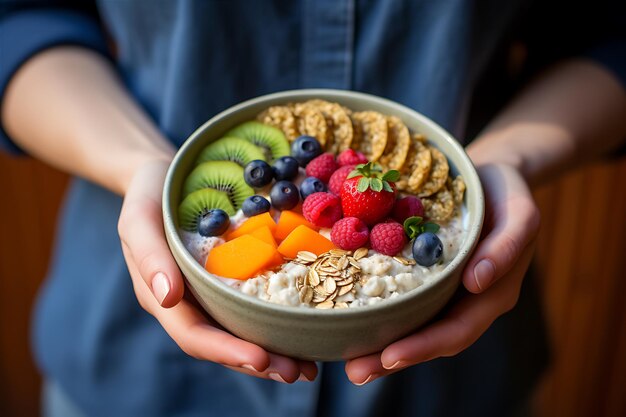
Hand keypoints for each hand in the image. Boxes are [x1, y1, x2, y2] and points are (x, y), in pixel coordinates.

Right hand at [118, 159, 317, 382]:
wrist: (163, 177)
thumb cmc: (147, 196)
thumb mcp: (139, 219)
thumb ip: (149, 257)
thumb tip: (169, 298)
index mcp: (164, 298)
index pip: (194, 335)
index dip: (226, 351)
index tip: (260, 358)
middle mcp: (191, 304)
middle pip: (224, 343)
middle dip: (259, 362)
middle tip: (299, 372)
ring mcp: (212, 294)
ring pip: (242, 331)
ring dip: (274, 351)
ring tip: (309, 365)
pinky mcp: (232, 279)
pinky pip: (254, 305)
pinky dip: (278, 320)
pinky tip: (305, 326)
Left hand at [344, 162, 539, 384]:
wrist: (494, 176)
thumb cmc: (508, 192)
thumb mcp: (519, 212)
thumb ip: (506, 246)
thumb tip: (477, 282)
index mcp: (493, 293)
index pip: (458, 329)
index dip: (425, 346)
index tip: (391, 356)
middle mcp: (469, 300)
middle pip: (432, 338)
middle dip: (394, 358)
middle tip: (355, 371)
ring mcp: (449, 291)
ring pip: (417, 326)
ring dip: (384, 346)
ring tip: (348, 362)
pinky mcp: (430, 277)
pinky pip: (407, 301)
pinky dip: (384, 316)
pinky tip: (356, 321)